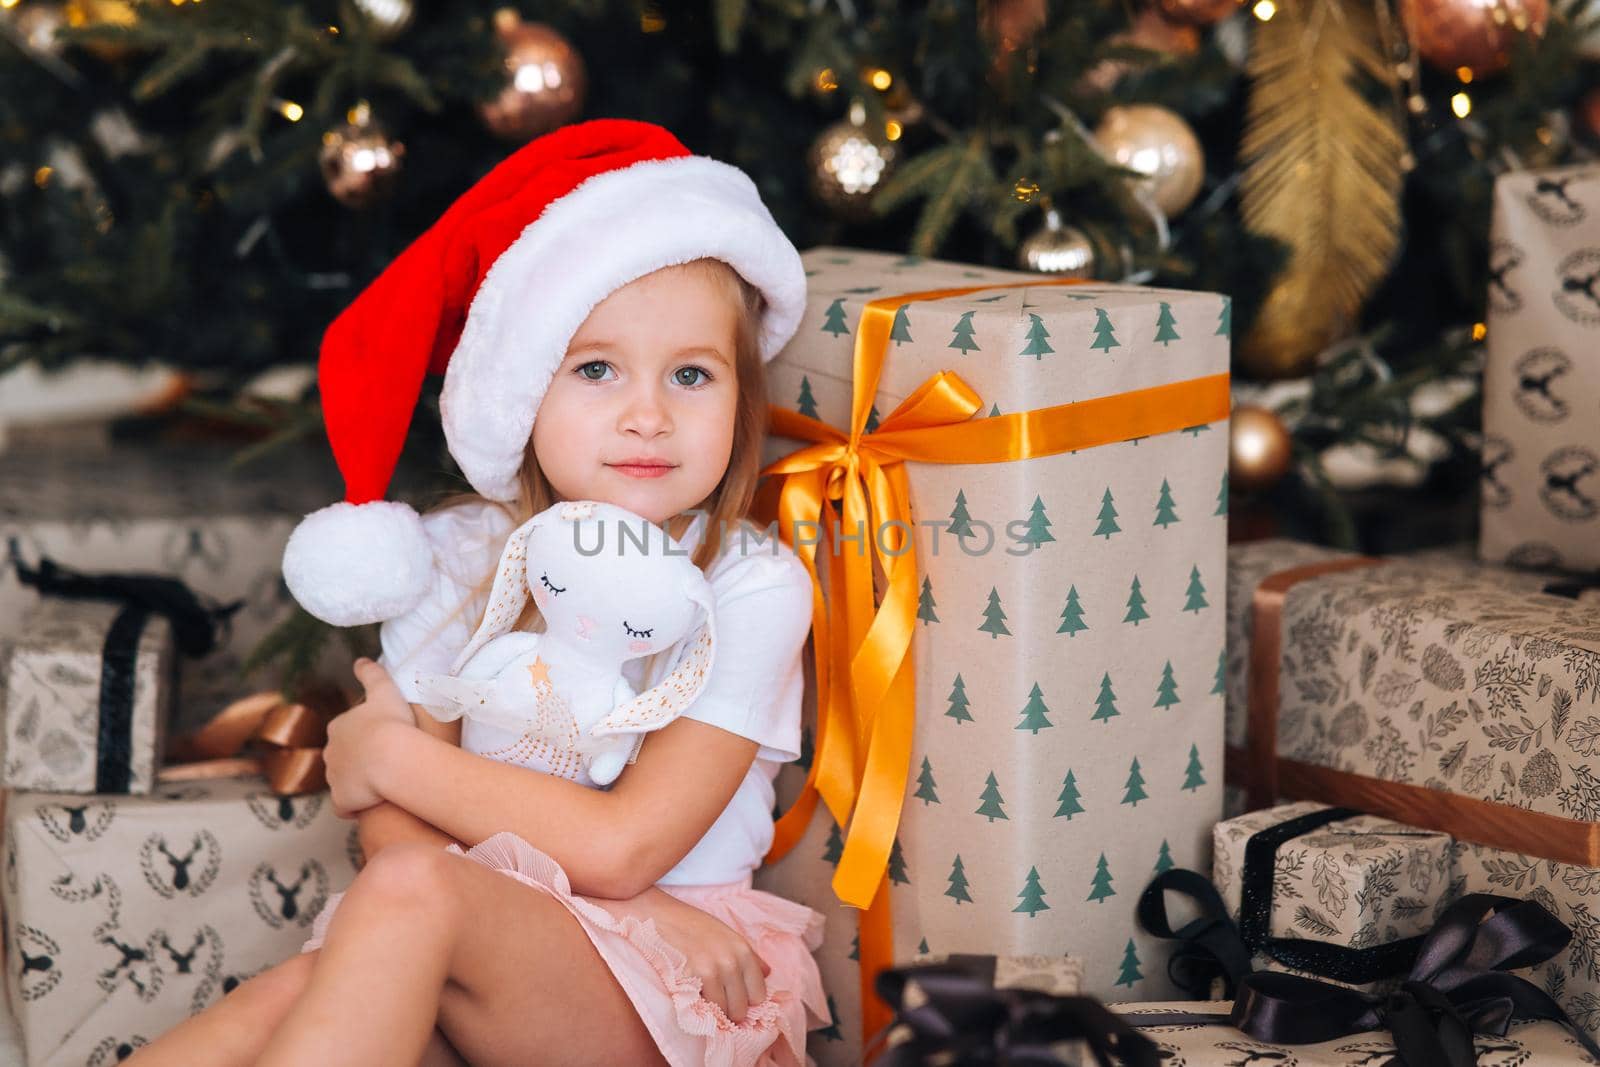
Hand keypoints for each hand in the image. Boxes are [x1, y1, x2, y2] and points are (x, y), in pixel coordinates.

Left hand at [324, 658, 416, 817]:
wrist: (392, 759)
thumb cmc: (391, 723)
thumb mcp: (385, 690)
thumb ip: (371, 674)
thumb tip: (360, 659)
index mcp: (338, 727)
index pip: (346, 732)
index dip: (364, 736)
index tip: (383, 739)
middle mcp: (329, 753)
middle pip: (342, 757)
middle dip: (357, 761)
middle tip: (384, 762)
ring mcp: (334, 779)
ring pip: (343, 782)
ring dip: (358, 784)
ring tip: (382, 784)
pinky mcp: (342, 801)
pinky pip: (346, 806)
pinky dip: (355, 806)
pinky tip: (373, 803)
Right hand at [603, 886, 769, 1023]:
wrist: (654, 915)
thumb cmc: (688, 924)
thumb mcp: (724, 934)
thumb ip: (748, 956)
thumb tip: (768, 974)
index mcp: (742, 949)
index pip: (759, 994)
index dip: (746, 1000)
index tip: (734, 999)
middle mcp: (731, 961)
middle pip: (742, 1008)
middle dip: (730, 1011)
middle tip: (715, 1002)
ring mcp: (711, 971)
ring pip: (723, 1013)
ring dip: (713, 1012)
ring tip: (701, 1000)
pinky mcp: (690, 979)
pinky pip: (702, 1010)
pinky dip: (697, 1009)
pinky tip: (690, 997)